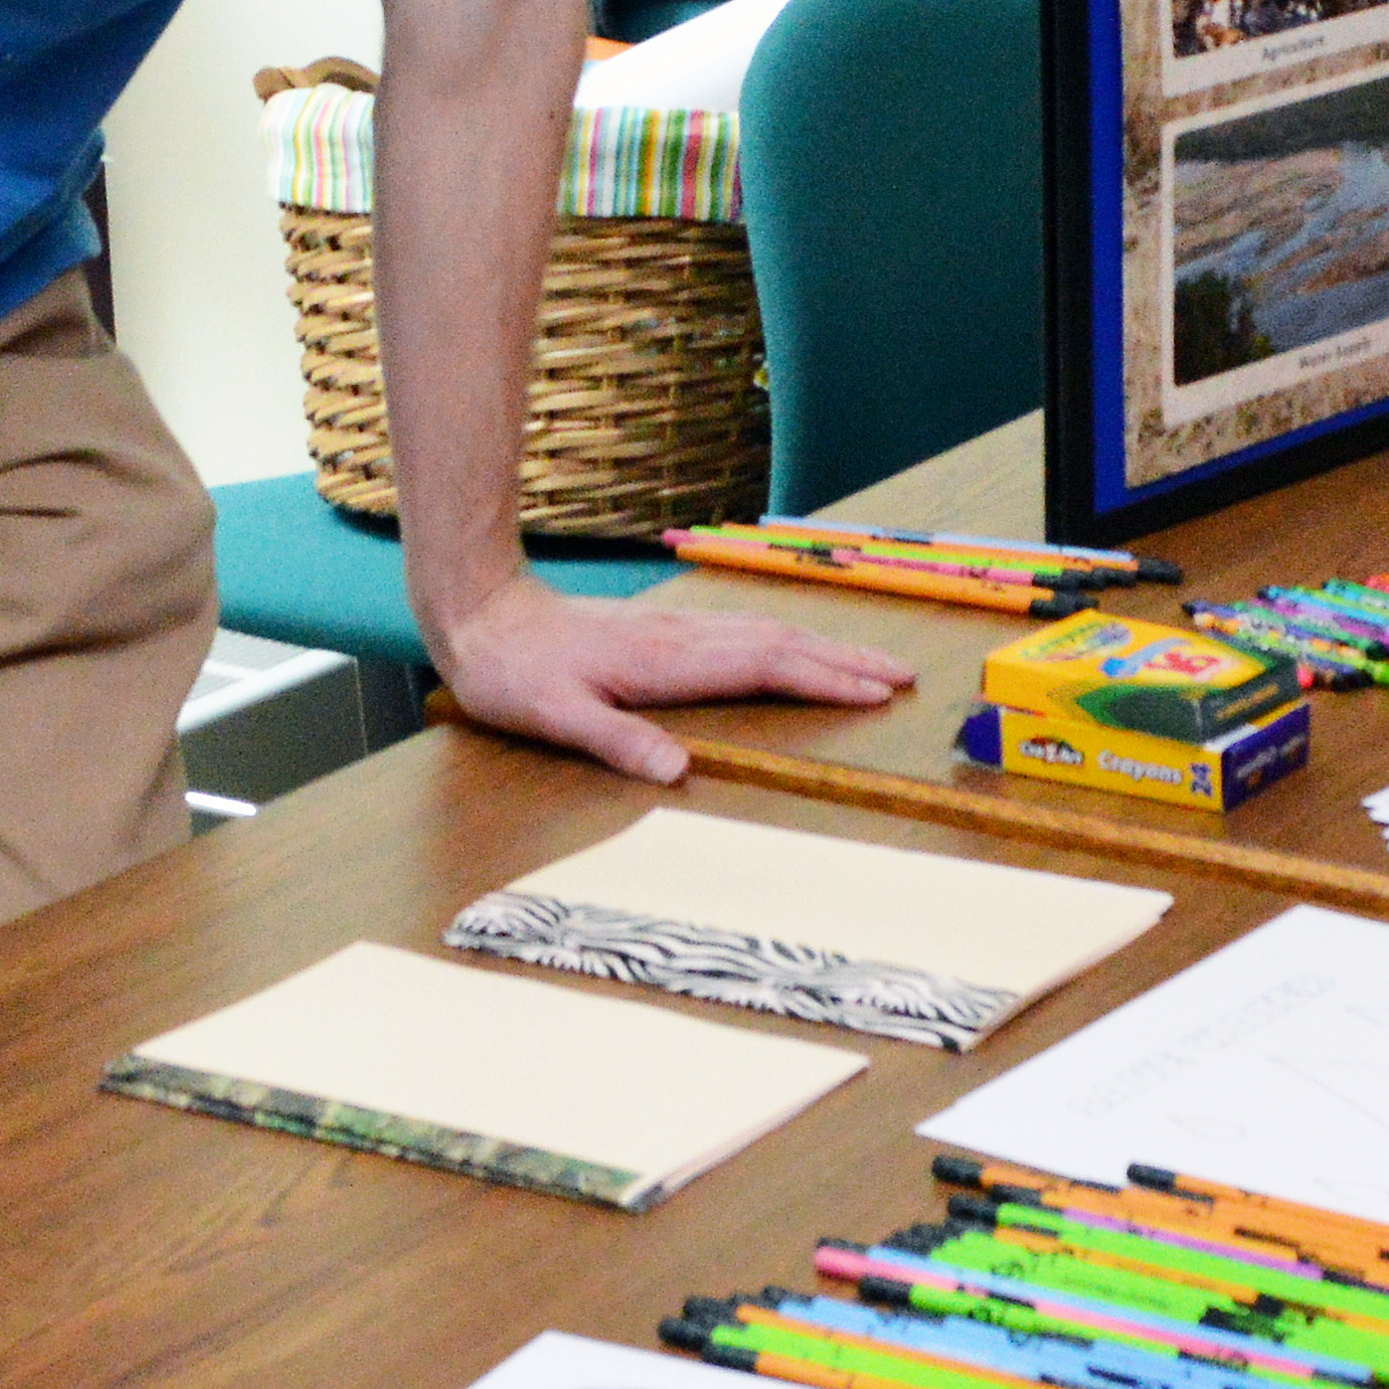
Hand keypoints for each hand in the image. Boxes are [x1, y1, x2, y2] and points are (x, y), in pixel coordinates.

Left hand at [421, 572, 909, 786]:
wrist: (482, 616)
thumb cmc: (515, 673)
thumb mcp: (555, 716)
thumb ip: (616, 740)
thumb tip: (677, 772)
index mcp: (669, 661)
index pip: (766, 666)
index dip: (826, 679)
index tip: (877, 692)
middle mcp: (684, 638)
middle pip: (785, 642)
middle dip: (848, 660)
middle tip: (905, 677)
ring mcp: (677, 630)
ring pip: (770, 633)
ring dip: (826, 648)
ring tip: (873, 665)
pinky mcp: (665, 632)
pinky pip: (746, 633)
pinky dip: (788, 642)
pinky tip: (798, 652)